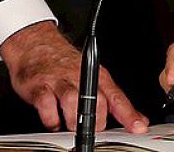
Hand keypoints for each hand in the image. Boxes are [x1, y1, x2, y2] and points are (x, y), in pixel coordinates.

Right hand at [0, 22, 148, 133]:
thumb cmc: (64, 63)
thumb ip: (114, 101)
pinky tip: (54, 121)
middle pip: (97, 101)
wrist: (34, 45)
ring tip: (73, 126)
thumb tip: (137, 119)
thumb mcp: (93, 77)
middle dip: (98, 121)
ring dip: (75, 120)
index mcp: (96, 75)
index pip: (116, 97)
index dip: (128, 114)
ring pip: (73, 101)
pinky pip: (47, 106)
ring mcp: (59, 81)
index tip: (138, 127)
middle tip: (94, 129)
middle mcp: (79, 77)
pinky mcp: (38, 87)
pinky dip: (52, 119)